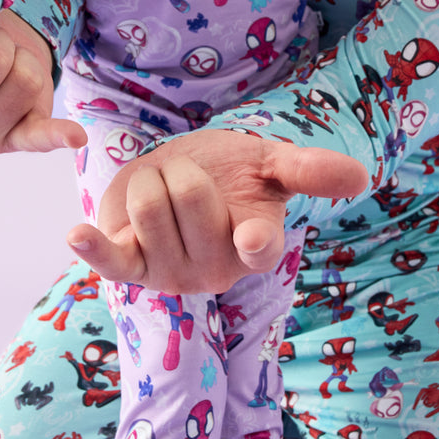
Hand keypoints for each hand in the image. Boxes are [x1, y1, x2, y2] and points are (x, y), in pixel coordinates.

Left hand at [66, 130, 367, 291]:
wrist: (180, 178)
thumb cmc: (230, 173)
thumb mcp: (270, 164)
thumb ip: (310, 170)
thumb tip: (360, 176)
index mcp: (257, 243)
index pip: (259, 247)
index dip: (253, 240)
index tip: (251, 237)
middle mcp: (216, 268)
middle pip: (187, 197)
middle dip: (181, 168)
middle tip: (188, 178)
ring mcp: (171, 273)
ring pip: (147, 206)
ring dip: (149, 180)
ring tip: (162, 191)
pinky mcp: (131, 268)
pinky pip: (111, 262)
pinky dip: (92, 249)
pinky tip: (78, 236)